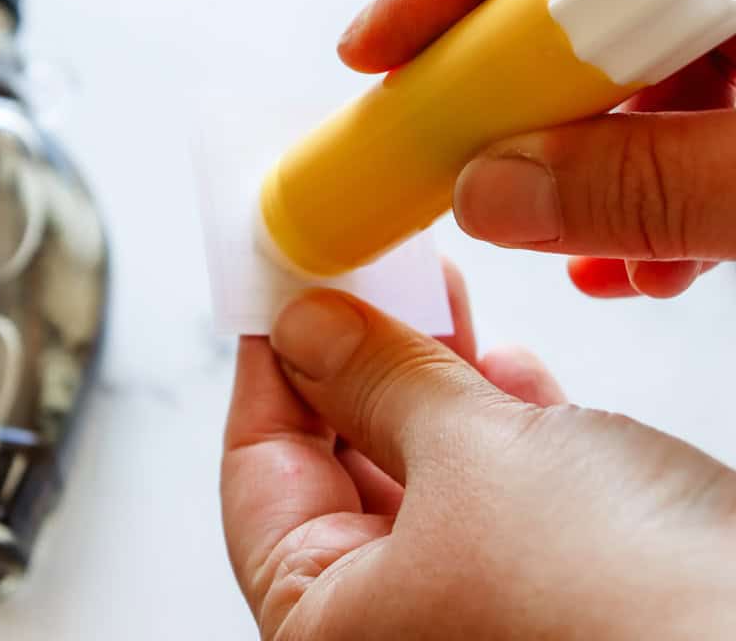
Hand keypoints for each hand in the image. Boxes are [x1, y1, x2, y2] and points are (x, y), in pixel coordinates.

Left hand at [221, 267, 735, 638]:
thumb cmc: (618, 607)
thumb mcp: (470, 460)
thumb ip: (377, 381)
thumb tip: (308, 325)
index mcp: (327, 628)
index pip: (258, 474)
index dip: (269, 366)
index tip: (279, 284)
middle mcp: (389, 625)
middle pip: (337, 465)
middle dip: (356, 359)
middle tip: (360, 270)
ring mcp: (469, 603)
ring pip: (421, 466)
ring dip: (428, 374)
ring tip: (432, 291)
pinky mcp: (548, 586)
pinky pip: (494, 491)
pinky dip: (494, 420)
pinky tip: (503, 361)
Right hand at [340, 0, 735, 298]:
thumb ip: (649, 183)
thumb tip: (490, 195)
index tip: (373, 55)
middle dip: (528, 102)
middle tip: (470, 168)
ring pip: (647, 50)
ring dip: (601, 162)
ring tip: (592, 253)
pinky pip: (710, 87)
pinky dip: (670, 170)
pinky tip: (657, 253)